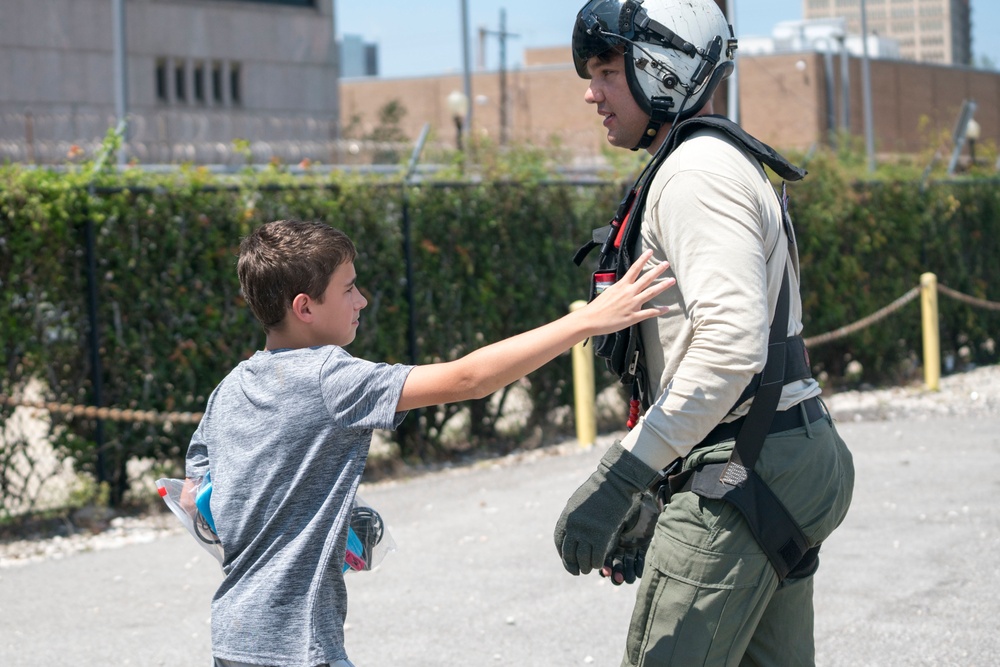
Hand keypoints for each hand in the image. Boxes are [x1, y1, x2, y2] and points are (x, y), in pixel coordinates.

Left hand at [554, 442, 661, 575]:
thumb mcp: (579, 502)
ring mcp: (587, 531)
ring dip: (584, 567)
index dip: (562, 553)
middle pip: (568, 552)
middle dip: (571, 565)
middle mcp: (574, 526)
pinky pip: (597, 556)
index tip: (568, 558)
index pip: (559, 540)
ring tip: (588, 569)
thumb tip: (573, 531)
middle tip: (577, 571)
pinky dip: (597, 563)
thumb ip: (575, 517)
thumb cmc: (599, 490)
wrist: (614, 483)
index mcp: (567, 517)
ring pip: (582, 558)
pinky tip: (599, 564)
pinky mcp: (602, 535)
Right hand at [583, 249, 673, 336]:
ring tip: (672, 280)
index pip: (634, 269)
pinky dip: (659, 311)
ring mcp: (632, 304)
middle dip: (657, 270)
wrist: (591, 319)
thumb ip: (619, 288)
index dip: (643, 259)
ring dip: (662, 286)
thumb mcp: (608, 292)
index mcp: (621, 285)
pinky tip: (667, 308)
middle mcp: (628, 292)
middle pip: (646, 278)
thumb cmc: (598, 306)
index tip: (650, 252)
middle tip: (666, 263)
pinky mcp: (633, 316)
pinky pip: (649, 313)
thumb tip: (624, 285)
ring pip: (651, 293)